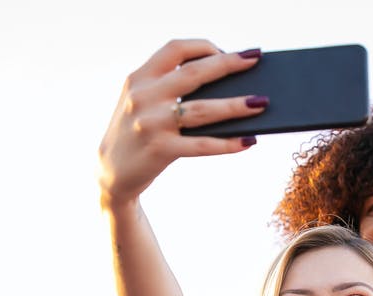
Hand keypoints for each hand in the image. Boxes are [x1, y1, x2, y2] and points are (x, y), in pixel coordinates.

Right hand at [97, 39, 267, 207]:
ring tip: (261, 102)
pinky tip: (248, 141)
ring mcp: (151, 123)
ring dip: (236, 105)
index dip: (204, 46)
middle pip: (194, 73)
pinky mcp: (160, 150)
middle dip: (229, 64)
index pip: (175, 49)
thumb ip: (168, 86)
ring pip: (203, 110)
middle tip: (255, 60)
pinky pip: (203, 145)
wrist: (110, 172)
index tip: (229, 51)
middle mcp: (144, 96)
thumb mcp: (142, 100)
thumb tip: (225, 84)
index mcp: (139, 77)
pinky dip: (228, 143)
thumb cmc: (138, 130)